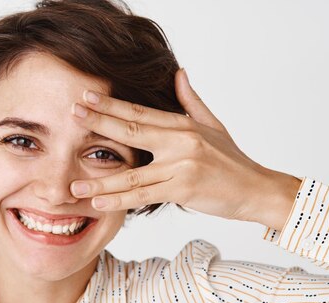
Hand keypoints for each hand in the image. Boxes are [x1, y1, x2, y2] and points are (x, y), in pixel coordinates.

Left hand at [70, 68, 300, 226]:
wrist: (257, 190)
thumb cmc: (233, 162)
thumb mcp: (214, 125)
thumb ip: (191, 101)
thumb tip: (178, 73)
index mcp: (184, 126)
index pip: (140, 113)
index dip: (111, 106)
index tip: (86, 99)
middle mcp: (181, 142)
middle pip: (131, 132)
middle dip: (98, 124)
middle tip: (71, 117)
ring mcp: (182, 166)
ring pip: (133, 173)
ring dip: (101, 179)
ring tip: (74, 182)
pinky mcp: (184, 189)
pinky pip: (144, 195)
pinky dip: (120, 200)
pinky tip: (100, 202)